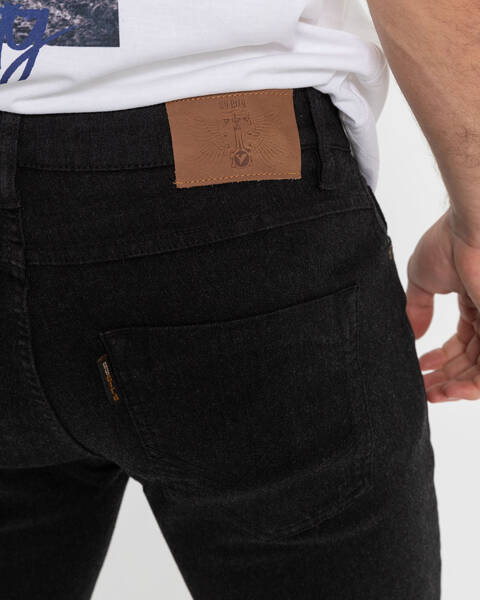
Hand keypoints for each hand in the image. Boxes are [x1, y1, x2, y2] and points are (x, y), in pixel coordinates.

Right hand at [406, 208, 479, 401]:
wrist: (468, 227)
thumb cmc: (448, 243)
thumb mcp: (422, 280)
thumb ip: (417, 308)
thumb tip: (413, 333)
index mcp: (471, 303)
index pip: (459, 343)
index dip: (438, 359)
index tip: (418, 368)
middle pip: (468, 361)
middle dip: (444, 378)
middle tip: (423, 390)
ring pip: (478, 369)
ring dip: (454, 386)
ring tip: (432, 395)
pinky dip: (469, 385)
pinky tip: (447, 390)